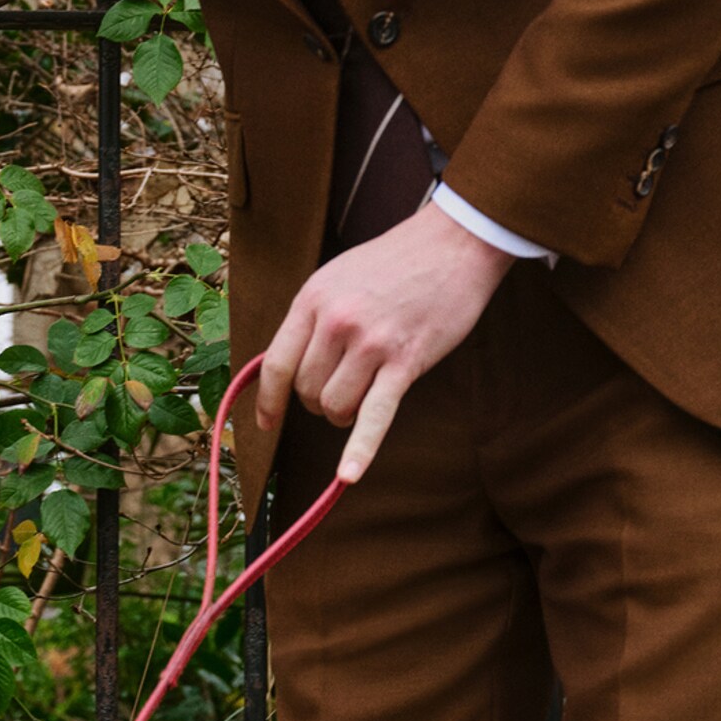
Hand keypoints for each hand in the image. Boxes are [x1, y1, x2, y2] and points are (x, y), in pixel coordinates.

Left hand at [255, 200, 516, 482]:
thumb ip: (311, 318)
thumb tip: (286, 365)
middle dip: (319, 400)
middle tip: (342, 387)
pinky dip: (361, 449)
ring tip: (362, 396)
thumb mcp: (336, 277)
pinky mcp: (405, 362)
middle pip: (308, 390)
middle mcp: (336, 322)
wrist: (453, 244)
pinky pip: (375, 416)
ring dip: (344, 413)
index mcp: (313, 300)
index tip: (267, 423)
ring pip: (335, 406)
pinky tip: (349, 475)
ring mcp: (370, 343)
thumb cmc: (394, 262)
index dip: (270, 401)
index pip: (277, 365)